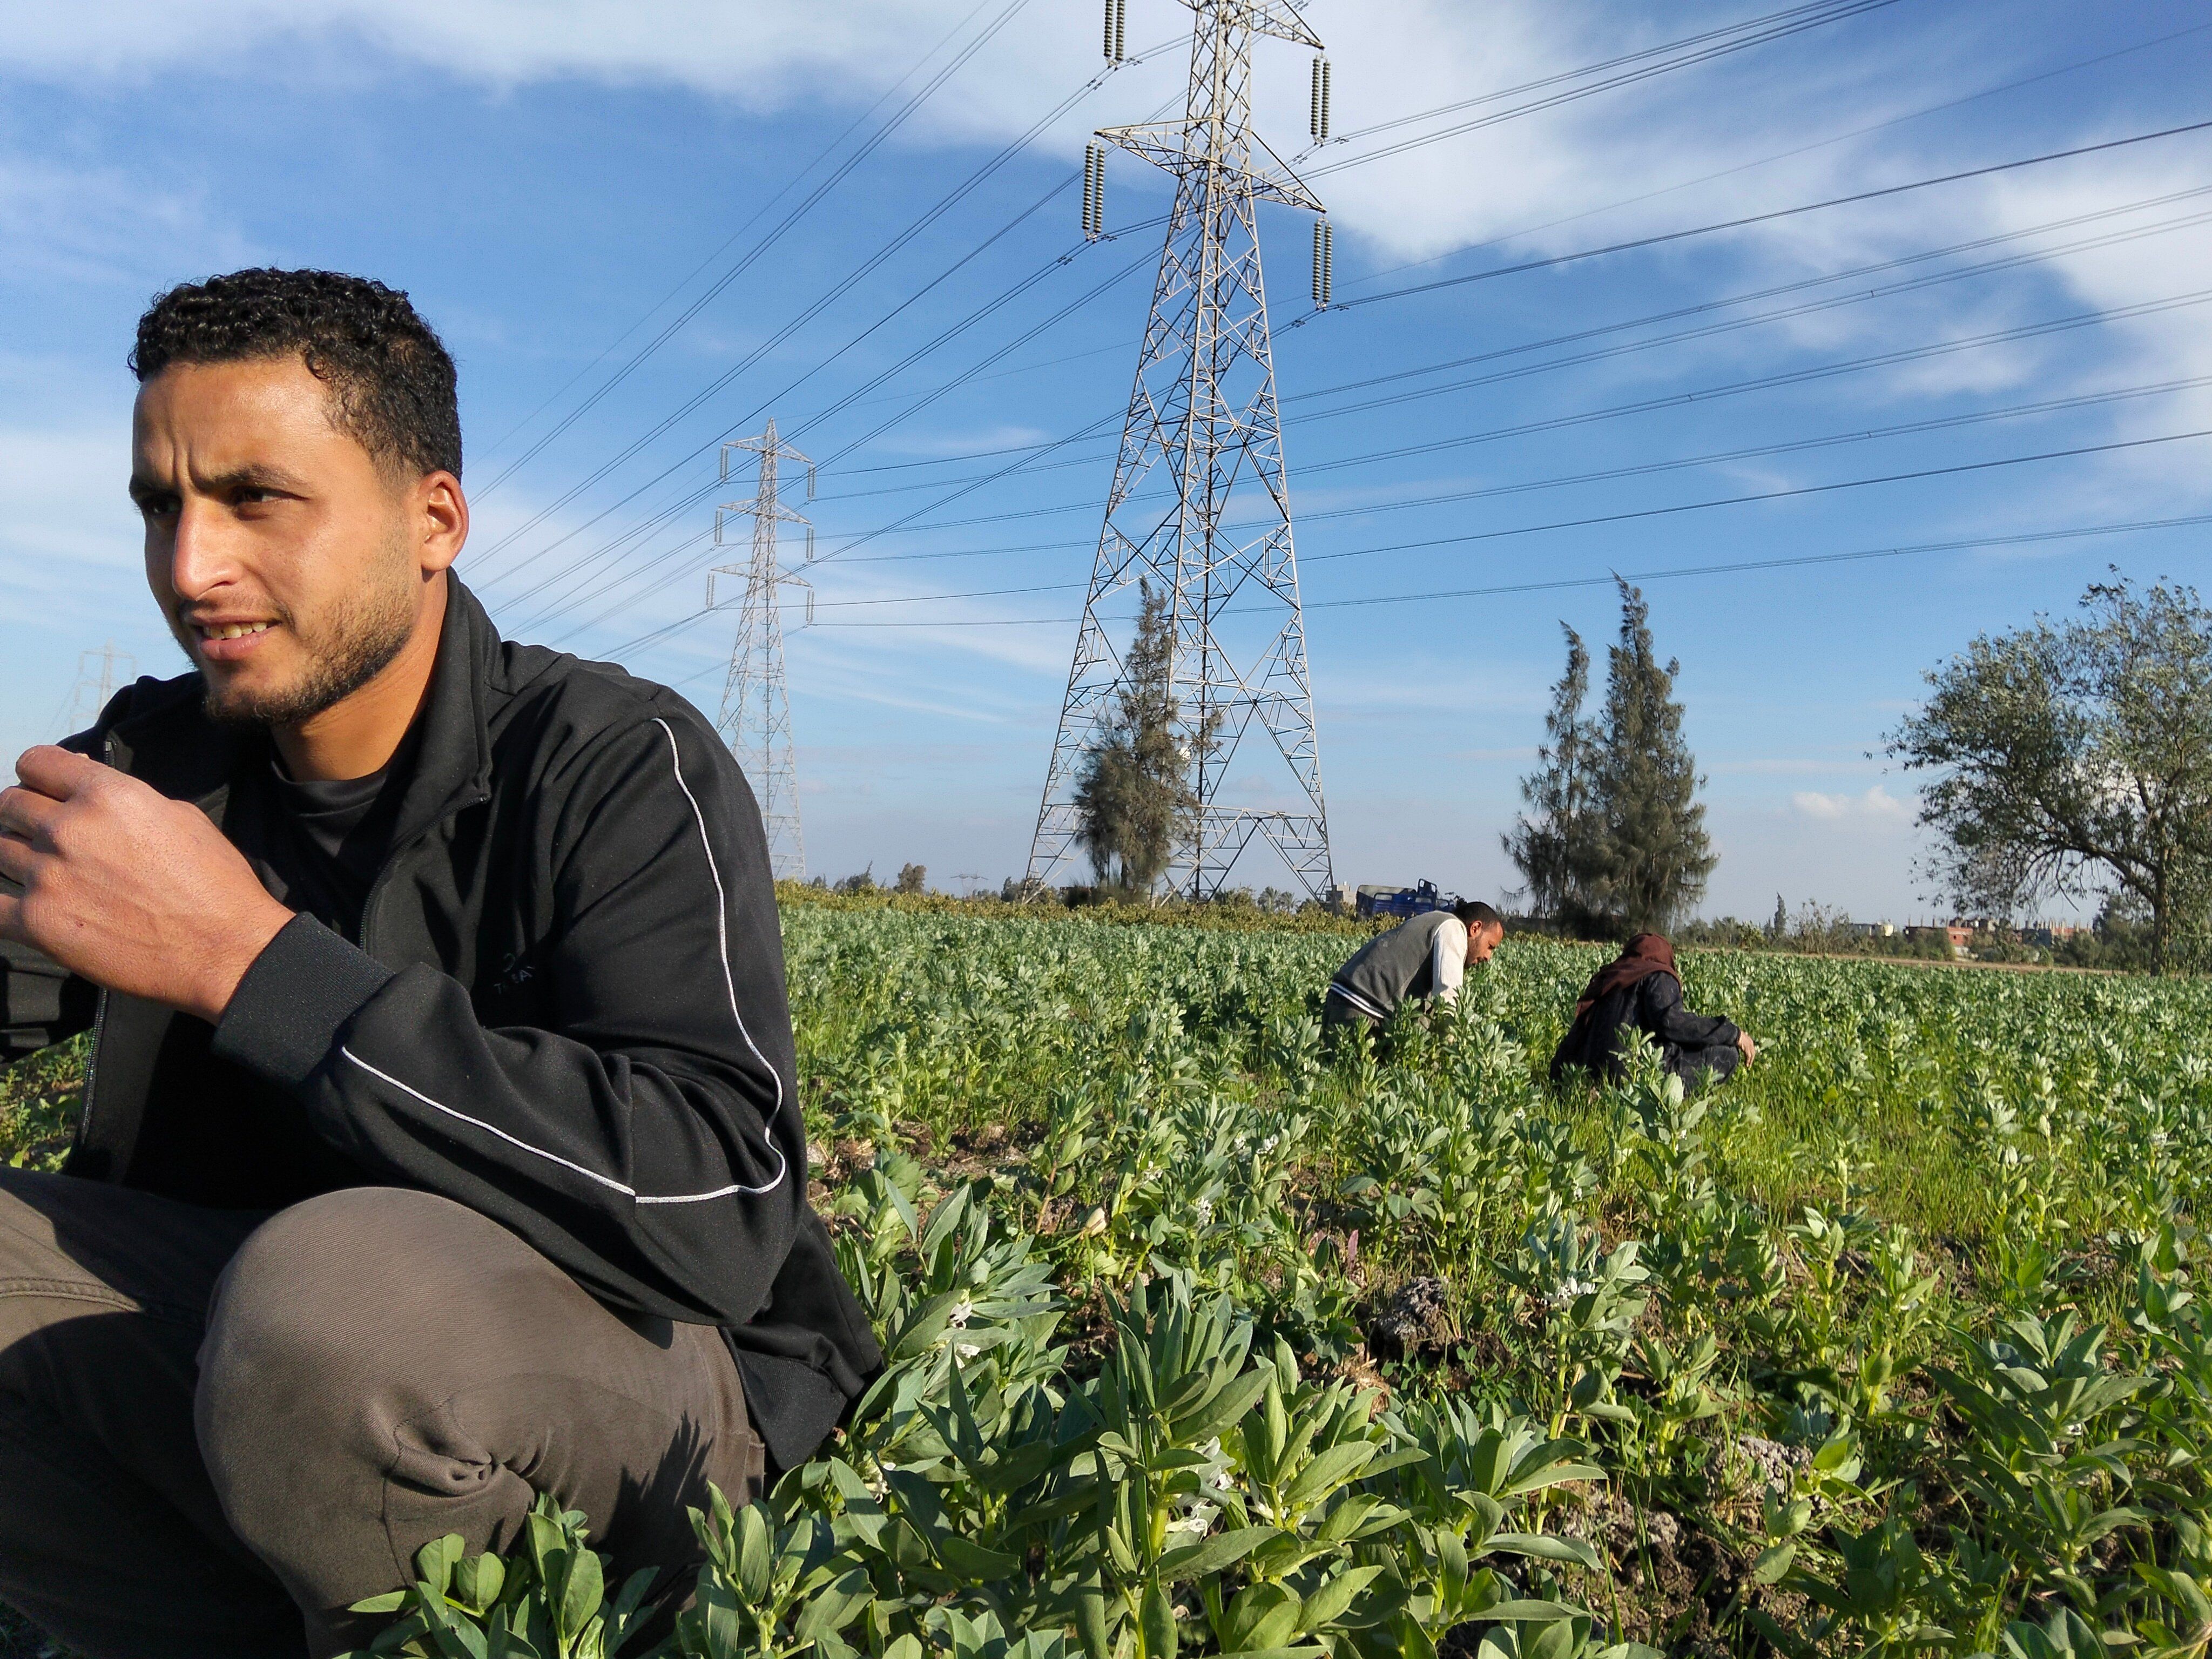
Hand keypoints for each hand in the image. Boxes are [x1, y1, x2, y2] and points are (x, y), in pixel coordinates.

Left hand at [0, 746, 293, 1023]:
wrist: (225, 949)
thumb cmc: (215, 883)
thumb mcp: (180, 818)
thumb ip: (126, 799)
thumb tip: (87, 790)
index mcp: (108, 794)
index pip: (35, 762)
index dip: (41, 777)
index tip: (49, 792)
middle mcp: (69, 828)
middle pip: (9, 804)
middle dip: (26, 817)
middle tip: (52, 839)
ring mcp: (47, 875)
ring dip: (20, 860)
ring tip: (52, 877)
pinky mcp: (36, 922)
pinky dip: (6, 904)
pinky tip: (29, 908)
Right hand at [1736, 1031, 1758, 1062]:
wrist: (1735, 1033)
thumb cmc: (1735, 1034)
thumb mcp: (1738, 1038)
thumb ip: (1739, 1041)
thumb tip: (1736, 1042)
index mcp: (1749, 1040)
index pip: (1752, 1049)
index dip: (1751, 1054)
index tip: (1749, 1058)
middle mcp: (1751, 1043)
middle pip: (1753, 1053)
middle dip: (1752, 1059)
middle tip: (1749, 1064)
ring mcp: (1749, 1046)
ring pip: (1751, 1055)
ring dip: (1750, 1061)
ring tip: (1748, 1065)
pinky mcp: (1747, 1048)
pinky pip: (1748, 1056)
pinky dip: (1748, 1061)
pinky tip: (1747, 1064)